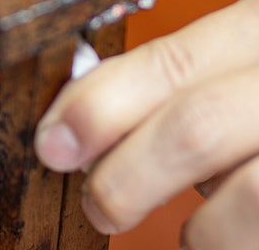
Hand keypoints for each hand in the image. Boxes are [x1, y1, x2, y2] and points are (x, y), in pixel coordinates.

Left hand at [35, 0, 258, 248]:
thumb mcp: (249, 62)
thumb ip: (189, 81)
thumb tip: (86, 125)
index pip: (170, 60)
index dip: (101, 105)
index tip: (54, 142)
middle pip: (197, 128)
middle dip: (127, 177)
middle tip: (101, 204)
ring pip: (241, 201)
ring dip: (200, 232)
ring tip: (197, 231)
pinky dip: (232, 241)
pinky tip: (237, 230)